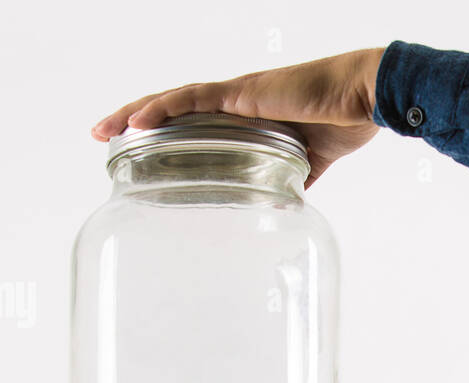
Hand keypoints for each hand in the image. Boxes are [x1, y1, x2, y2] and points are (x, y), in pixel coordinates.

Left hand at [90, 46, 386, 190]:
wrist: (365, 97)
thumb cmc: (346, 120)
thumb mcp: (312, 160)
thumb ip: (291, 177)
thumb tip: (280, 200)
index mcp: (248, 115)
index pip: (194, 120)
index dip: (164, 129)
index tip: (135, 143)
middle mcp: (235, 102)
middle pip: (172, 108)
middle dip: (135, 120)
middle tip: (103, 135)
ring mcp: (236, 96)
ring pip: (174, 101)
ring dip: (137, 113)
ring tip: (105, 127)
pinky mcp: (243, 94)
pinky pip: (194, 98)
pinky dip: (164, 108)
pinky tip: (139, 120)